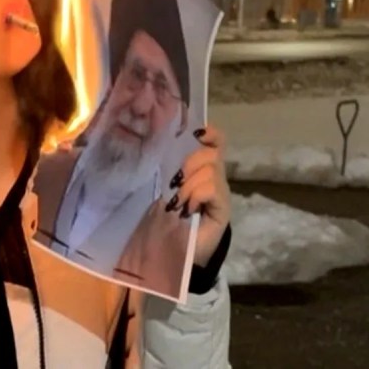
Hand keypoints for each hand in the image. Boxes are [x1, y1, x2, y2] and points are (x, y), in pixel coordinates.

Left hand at [169, 125, 230, 267]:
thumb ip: (170, 172)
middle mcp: (215, 179)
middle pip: (211, 154)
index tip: (197, 132)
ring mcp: (221, 194)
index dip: (211, 134)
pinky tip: (188, 209)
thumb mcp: (166, 190)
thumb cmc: (168, 220)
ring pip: (210, 170)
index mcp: (201, 171)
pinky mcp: (223, 210)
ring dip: (189, 185)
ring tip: (179, 203)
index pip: (216, 143)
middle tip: (174, 185)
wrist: (176, 253)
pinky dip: (196, 195)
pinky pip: (211, 189)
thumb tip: (162, 149)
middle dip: (189, 164)